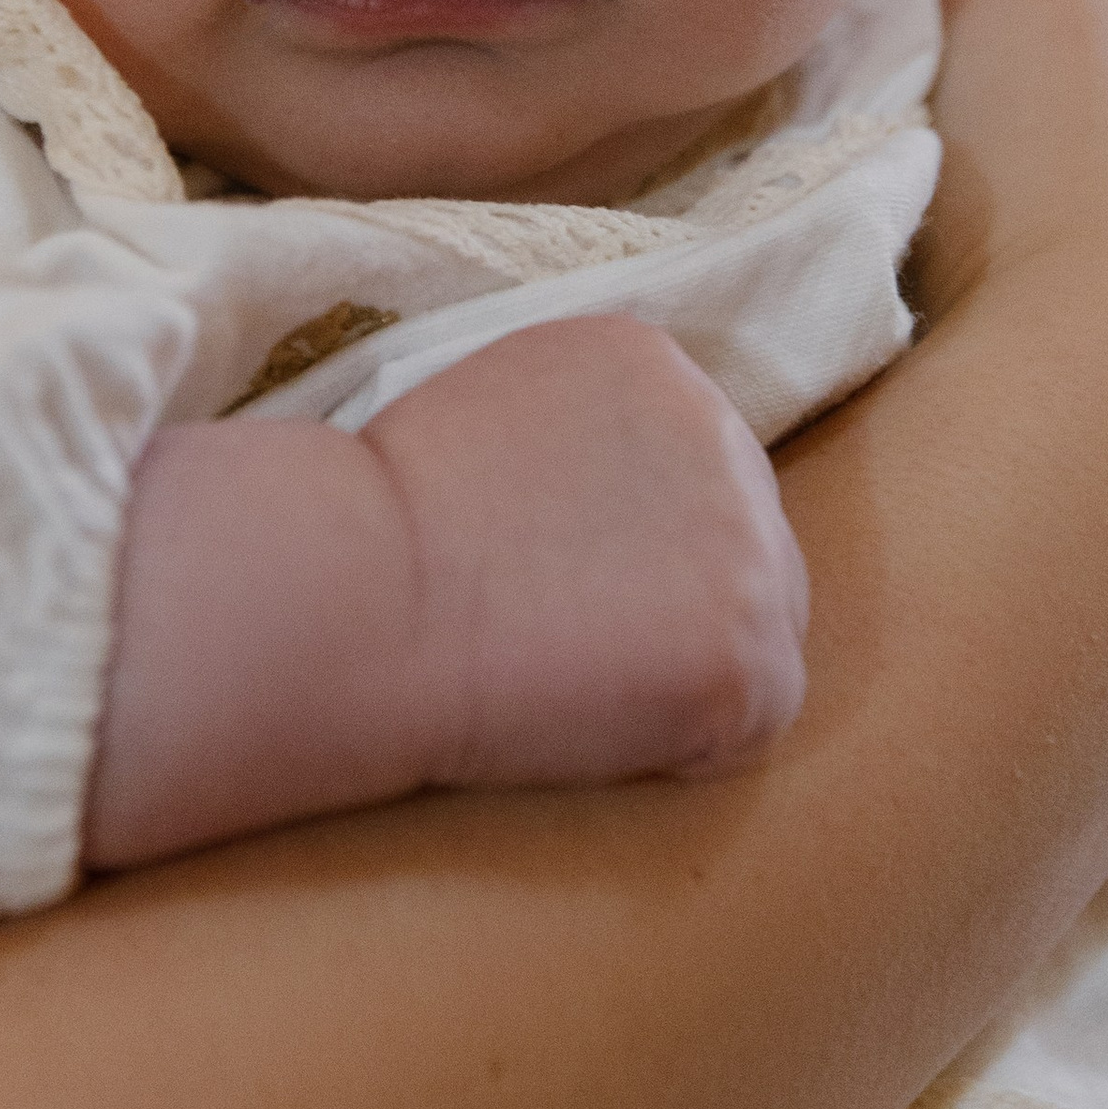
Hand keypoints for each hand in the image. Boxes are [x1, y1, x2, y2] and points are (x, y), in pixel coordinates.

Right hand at [89, 317, 806, 869]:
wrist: (353, 594)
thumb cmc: (374, 526)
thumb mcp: (489, 412)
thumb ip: (578, 437)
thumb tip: (617, 509)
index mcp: (654, 365)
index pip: (686, 470)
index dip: (618, 546)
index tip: (537, 575)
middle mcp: (726, 435)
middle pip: (740, 544)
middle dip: (668, 603)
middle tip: (555, 641)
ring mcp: (752, 547)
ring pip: (754, 632)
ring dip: (677, 671)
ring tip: (562, 676)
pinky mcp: (752, 655)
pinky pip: (745, 723)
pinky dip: (678, 744)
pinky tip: (585, 718)